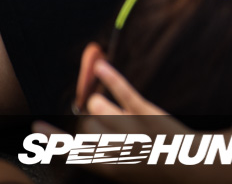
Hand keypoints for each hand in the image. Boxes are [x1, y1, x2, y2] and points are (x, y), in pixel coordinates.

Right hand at [33, 59, 190, 180]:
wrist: (191, 166)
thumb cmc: (155, 164)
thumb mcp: (123, 167)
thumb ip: (102, 149)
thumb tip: (86, 124)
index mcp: (108, 167)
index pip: (72, 152)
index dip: (53, 139)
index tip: (37, 126)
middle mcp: (116, 150)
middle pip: (85, 125)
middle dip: (92, 119)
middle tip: (107, 122)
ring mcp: (132, 131)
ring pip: (98, 107)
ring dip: (102, 105)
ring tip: (120, 115)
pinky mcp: (147, 114)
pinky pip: (123, 92)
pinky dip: (111, 78)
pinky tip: (101, 66)